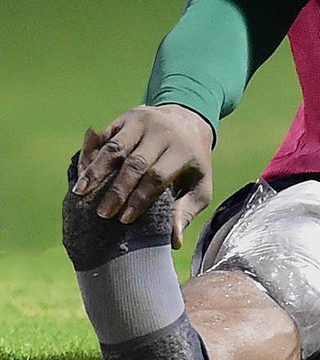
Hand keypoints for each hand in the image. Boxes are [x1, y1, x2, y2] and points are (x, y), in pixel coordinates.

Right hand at [72, 104, 214, 248]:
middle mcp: (163, 132)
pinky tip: (81, 172)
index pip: (157, 176)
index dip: (140, 199)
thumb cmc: (192, 162)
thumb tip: (175, 241)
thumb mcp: (199, 185)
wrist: (189, 121)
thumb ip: (186, 211)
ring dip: (96, 171)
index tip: (125, 219)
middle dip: (117, 190)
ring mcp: (143, 121)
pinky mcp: (127, 117)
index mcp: (184, 150)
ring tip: (80, 193)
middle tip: (102, 213)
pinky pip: (106, 136)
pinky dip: (91, 154)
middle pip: (135, 163)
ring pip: (116, 147)